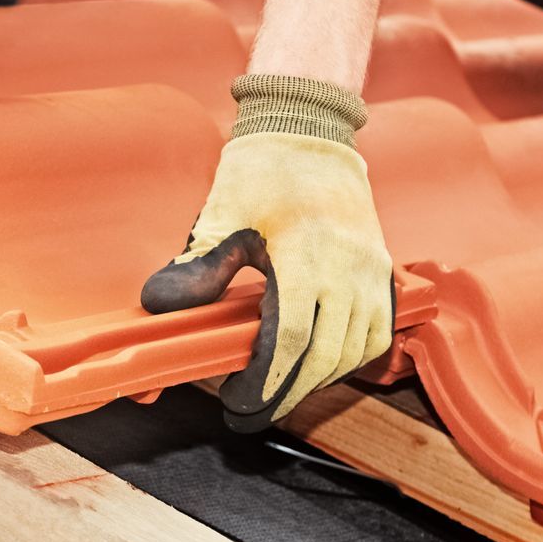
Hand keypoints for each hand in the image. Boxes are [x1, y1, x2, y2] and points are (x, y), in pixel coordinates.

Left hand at [141, 74, 393, 430]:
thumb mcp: (220, 214)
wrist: (309, 131)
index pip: (289, 340)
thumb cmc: (262, 170)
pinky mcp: (382, 270)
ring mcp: (372, 270)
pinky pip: (378, 332)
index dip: (263, 381)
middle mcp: (349, 267)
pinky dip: (352, 359)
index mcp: (306, 255)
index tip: (239, 400)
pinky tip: (320, 365)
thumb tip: (160, 303)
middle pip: (324, 357)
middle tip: (252, 411)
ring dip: (319, 380)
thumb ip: (198, 265)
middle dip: (286, 393)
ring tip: (282, 390)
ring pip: (356, 352)